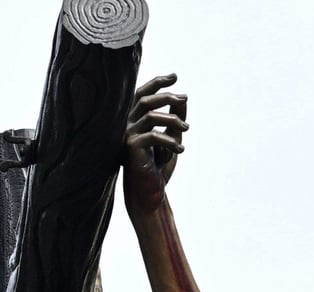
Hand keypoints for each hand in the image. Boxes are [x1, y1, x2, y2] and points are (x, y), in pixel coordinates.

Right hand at [124, 74, 188, 215]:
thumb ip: (176, 118)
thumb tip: (183, 98)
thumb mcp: (172, 138)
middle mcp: (127, 124)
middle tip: (184, 100)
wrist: (150, 191)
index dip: (157, 83)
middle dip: (167, 97)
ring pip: (150, 115)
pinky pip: (153, 135)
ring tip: (187, 130)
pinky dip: (170, 141)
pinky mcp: (130, 147)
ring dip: (172, 119)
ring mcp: (127, 135)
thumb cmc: (159, 166)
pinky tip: (181, 151)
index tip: (175, 77)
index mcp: (135, 119)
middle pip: (145, 100)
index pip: (142, 94)